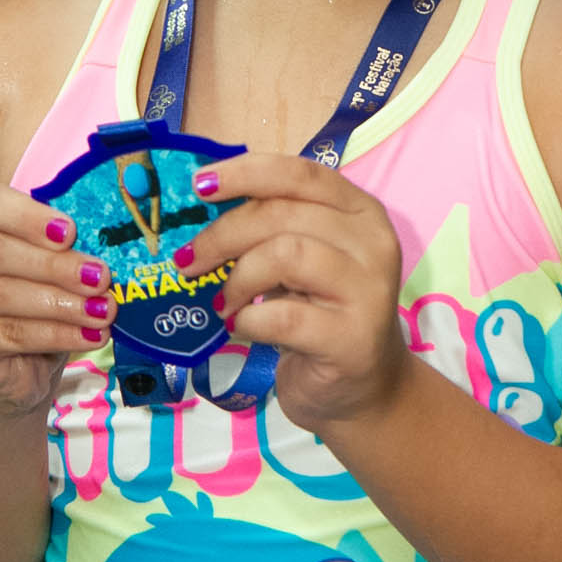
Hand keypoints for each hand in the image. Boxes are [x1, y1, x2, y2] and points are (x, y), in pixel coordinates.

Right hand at [0, 184, 113, 418]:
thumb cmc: (24, 306)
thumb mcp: (40, 270)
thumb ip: (60, 251)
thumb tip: (105, 246)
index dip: (31, 216)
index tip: (71, 231)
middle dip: (55, 265)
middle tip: (100, 277)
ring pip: (3, 295)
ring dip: (61, 303)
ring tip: (102, 311)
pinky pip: (10, 333)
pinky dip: (56, 334)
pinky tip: (88, 335)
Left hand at [181, 153, 407, 433]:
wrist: (362, 388)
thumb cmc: (322, 315)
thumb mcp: (302, 260)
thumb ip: (270, 228)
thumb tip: (203, 206)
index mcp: (360, 211)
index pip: (300, 173)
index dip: (244, 173)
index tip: (199, 185)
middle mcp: (372, 243)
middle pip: (282, 213)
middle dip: (223, 235)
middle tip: (189, 261)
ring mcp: (368, 291)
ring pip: (285, 255)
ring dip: (238, 279)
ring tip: (223, 304)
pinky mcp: (352, 338)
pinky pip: (283, 317)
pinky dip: (248, 321)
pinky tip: (241, 328)